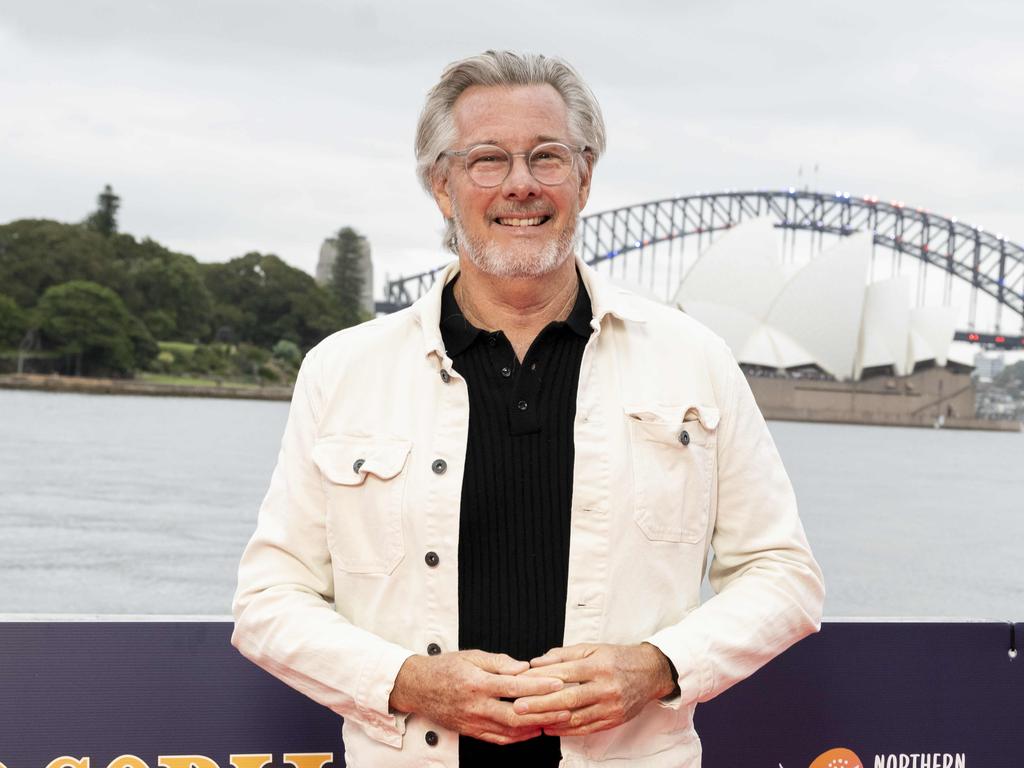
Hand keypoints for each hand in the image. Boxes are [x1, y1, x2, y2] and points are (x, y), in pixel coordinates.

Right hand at [389, 649, 571, 744]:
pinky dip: (518, 737)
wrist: (417, 687)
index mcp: (477, 683)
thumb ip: (499, 662)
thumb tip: (523, 668)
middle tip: (566, 708)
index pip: (514, 687)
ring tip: (556, 721)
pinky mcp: (471, 731)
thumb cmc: (444, 668)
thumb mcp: (471, 655)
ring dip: (535, 727)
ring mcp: (474, 721)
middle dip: (544, 713)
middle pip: (516, 715)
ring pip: (510, 731)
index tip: (558, 682)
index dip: (539, 686)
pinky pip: (498, 739)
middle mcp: (476, 705)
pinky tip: (532, 731)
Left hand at [513, 642, 675, 736]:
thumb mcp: (592, 648)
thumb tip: (536, 662)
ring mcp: (611, 705)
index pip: (565, 673)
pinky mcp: (614, 719)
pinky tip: (551, 728)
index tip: (521, 683)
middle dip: (540, 704)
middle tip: (518, 707)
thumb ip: (563, 654)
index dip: (541, 679)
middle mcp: (606, 686)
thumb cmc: (618, 658)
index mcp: (599, 665)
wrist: (651, 672)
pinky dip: (566, 730)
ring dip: (550, 720)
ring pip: (576, 716)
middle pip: (568, 697)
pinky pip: (587, 728)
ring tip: (530, 720)